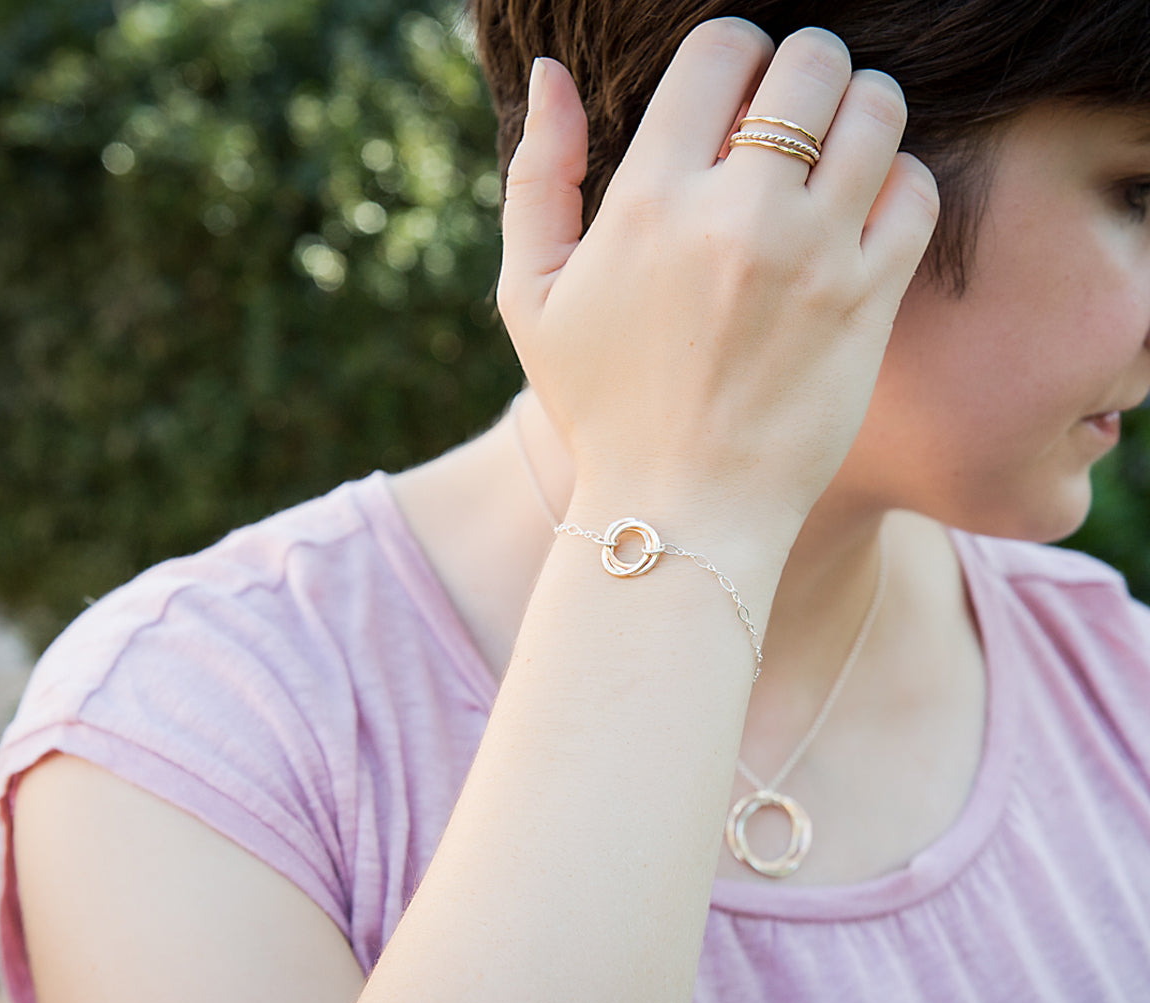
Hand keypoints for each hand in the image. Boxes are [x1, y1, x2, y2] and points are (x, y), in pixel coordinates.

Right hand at [497, 20, 938, 545]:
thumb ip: (536, 177)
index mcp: (649, 200)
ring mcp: (812, 259)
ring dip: (861, 111)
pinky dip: (898, 181)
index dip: (733, 52)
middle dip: (804, 72)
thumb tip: (552, 70)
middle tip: (791, 117)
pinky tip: (864, 210)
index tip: (732, 96)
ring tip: (836, 150)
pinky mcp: (865, 304)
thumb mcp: (529, 298)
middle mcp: (737, 215)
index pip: (723, 47)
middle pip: (812, 62)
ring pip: (877, 111)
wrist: (680, 513)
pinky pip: (915, 192)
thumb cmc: (600, 411)